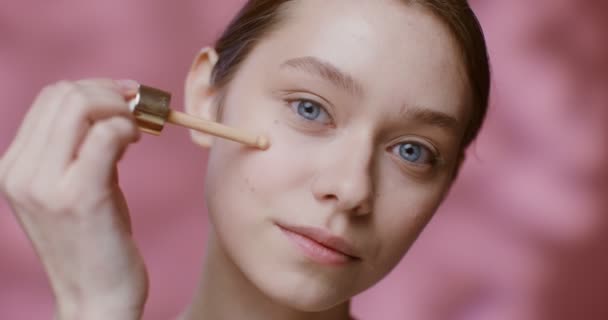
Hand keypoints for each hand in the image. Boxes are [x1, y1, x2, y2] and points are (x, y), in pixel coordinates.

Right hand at [0, 79, 147, 319]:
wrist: (96, 298)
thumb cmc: (94, 241)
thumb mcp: (73, 188)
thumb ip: (79, 148)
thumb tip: (111, 105)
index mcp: (13, 167)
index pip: (48, 99)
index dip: (92, 88)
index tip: (124, 97)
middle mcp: (19, 172)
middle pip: (63, 94)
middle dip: (109, 91)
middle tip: (138, 108)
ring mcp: (45, 185)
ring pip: (81, 106)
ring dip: (120, 107)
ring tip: (137, 129)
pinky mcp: (79, 196)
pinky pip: (106, 134)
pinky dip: (128, 127)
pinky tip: (137, 142)